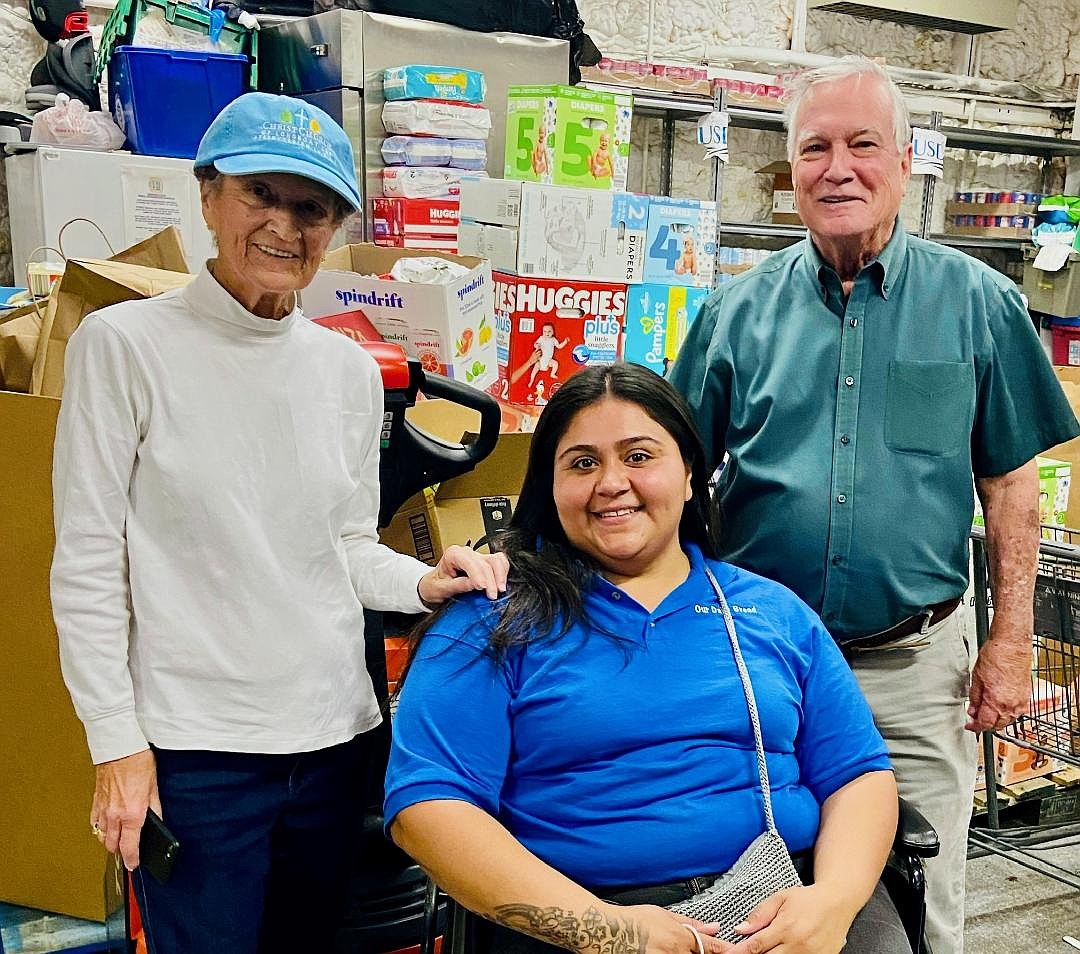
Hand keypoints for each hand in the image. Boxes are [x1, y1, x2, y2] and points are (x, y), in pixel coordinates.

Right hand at [90, 748, 160, 870]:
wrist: (120, 748)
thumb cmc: (138, 763)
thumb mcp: (154, 787)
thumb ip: (155, 808)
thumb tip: (157, 822)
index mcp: (132, 814)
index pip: (129, 846)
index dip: (132, 859)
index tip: (134, 864)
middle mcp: (114, 815)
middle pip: (112, 845)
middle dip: (120, 852)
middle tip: (129, 852)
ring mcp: (102, 809)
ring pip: (101, 836)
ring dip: (110, 841)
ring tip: (119, 839)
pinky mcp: (95, 802)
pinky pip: (94, 823)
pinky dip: (100, 828)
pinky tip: (107, 826)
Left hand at [418, 546, 508, 605]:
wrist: (435, 586)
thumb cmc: (435, 586)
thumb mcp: (440, 588)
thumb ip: (457, 585)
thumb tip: (473, 584)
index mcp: (453, 554)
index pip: (470, 561)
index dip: (478, 574)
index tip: (482, 587)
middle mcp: (467, 553)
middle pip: (485, 561)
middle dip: (491, 579)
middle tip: (491, 595)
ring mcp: (478, 557)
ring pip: (496, 560)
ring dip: (500, 575)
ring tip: (499, 590)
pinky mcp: (485, 564)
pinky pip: (500, 563)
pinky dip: (503, 573)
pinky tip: (500, 585)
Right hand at [610, 904, 729, 953]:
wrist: (606, 931)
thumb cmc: (631, 920)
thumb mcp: (663, 914)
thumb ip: (690, 923)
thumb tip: (714, 926)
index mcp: (680, 938)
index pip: (712, 948)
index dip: (726, 950)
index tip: (736, 951)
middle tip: (694, 947)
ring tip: (672, 947)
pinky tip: (664, 952)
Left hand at [725, 885, 852, 953]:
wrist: (837, 903)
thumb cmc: (807, 899)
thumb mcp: (780, 898)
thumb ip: (760, 914)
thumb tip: (740, 929)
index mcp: (785, 927)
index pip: (756, 946)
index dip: (739, 952)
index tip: (729, 953)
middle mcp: (798, 945)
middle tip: (742, 952)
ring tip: (763, 950)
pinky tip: (780, 952)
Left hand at [967, 622, 1031, 732]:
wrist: (1012, 646)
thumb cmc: (995, 657)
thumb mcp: (976, 678)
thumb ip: (974, 698)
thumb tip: (972, 711)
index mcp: (996, 702)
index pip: (985, 724)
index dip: (975, 727)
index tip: (970, 726)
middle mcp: (1011, 705)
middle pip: (997, 725)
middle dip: (985, 724)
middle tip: (975, 719)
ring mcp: (1021, 702)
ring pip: (1008, 720)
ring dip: (997, 720)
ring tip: (986, 712)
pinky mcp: (1027, 696)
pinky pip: (1016, 712)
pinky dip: (1007, 713)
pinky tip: (1000, 706)